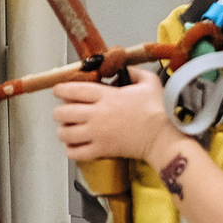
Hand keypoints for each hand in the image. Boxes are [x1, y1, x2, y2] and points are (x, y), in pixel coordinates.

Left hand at [53, 67, 167, 165]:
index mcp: (106, 96)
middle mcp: (97, 114)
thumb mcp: (148, 81)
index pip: (72, 90)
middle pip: (63, 113)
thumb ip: (133, 72)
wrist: (163, 136)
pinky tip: (76, 145)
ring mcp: (97, 134)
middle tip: (65, 111)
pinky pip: (75, 153)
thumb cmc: (158, 110)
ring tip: (69, 129)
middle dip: (60, 111)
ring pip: (65, 134)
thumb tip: (122, 69)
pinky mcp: (101, 150)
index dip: (60, 89)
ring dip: (64, 130)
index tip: (59, 90)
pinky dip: (71, 150)